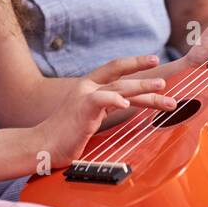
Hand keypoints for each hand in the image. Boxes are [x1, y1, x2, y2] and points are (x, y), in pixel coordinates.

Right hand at [33, 55, 177, 170]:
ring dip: (143, 88)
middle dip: (145, 75)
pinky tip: (127, 103)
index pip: (115, 69)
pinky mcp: (82, 108)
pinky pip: (102, 100)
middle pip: (122, 76)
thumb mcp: (89, 116)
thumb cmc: (66, 136)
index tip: (154, 61)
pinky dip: (116, 100)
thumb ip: (105, 107)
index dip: (135, 63)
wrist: (42, 145)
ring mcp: (84, 96)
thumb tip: (127, 104)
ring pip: (120, 87)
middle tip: (166, 80)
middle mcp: (87, 87)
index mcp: (89, 87)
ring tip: (162, 90)